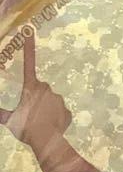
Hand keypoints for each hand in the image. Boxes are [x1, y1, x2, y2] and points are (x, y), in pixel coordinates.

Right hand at [0, 31, 71, 152]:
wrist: (47, 141)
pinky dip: (55, 118)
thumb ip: (0, 113)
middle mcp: (46, 88)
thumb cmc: (25, 127)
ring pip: (50, 100)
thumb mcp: (8, 119)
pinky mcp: (67, 111)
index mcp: (31, 87)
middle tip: (30, 113)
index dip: (28, 47)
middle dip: (36, 97)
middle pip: (39, 89)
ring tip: (40, 122)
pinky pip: (59, 112)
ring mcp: (59, 99)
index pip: (28, 62)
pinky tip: (50, 126)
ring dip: (46, 107)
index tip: (29, 30)